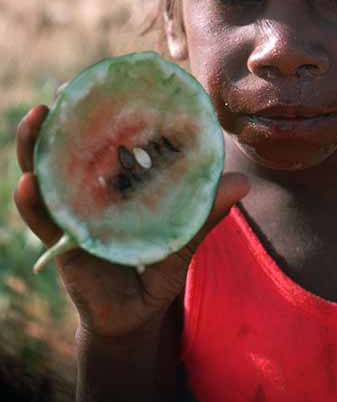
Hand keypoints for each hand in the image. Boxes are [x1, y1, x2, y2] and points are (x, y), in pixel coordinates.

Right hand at [14, 104, 248, 339]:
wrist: (134, 319)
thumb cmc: (159, 272)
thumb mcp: (182, 240)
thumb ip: (204, 214)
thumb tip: (243, 183)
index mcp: (124, 183)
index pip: (112, 141)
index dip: (106, 113)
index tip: (106, 82)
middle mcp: (95, 192)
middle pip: (72, 149)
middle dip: (63, 120)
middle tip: (62, 92)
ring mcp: (75, 213)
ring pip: (48, 175)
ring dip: (37, 148)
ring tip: (37, 121)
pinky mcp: (62, 242)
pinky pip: (43, 219)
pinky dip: (34, 202)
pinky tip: (28, 183)